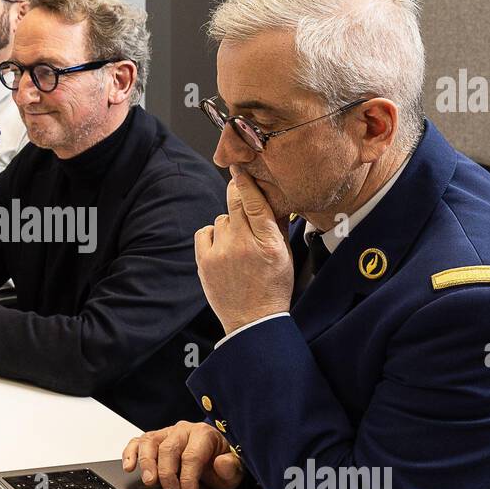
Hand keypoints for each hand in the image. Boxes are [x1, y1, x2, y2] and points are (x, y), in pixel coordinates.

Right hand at [121, 421, 243, 488]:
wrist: (215, 456)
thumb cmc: (221, 463)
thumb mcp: (234, 470)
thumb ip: (231, 468)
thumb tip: (222, 464)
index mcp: (204, 434)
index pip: (192, 456)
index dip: (188, 479)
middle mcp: (183, 430)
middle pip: (169, 450)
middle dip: (168, 476)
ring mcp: (166, 433)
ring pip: (150, 443)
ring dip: (147, 464)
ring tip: (149, 482)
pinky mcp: (154, 439)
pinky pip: (137, 442)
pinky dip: (130, 453)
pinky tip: (129, 467)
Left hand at [194, 167, 293, 332]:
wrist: (251, 320)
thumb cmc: (273, 287)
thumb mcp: (285, 256)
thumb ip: (276, 226)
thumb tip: (271, 198)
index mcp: (269, 243)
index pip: (254, 202)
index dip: (246, 182)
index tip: (239, 168)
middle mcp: (243, 245)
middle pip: (234, 204)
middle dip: (237, 196)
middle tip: (240, 195)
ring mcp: (221, 253)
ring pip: (221, 219)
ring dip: (229, 225)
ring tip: (238, 244)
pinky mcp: (204, 261)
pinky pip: (205, 232)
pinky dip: (213, 236)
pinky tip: (223, 248)